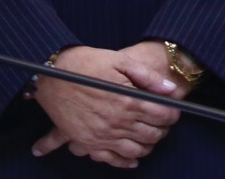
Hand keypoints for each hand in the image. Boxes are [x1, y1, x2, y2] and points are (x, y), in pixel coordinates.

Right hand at [31, 44, 183, 168]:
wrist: (51, 75)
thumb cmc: (86, 64)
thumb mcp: (121, 61)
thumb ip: (148, 77)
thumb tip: (170, 90)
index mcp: (128, 100)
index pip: (162, 115)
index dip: (172, 114)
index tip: (173, 112)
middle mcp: (116, 121)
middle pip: (151, 134)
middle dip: (163, 130)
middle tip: (164, 125)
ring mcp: (101, 134)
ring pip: (134, 150)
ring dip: (148, 146)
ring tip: (151, 138)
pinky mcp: (86, 141)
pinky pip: (109, 158)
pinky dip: (124, 162)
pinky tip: (133, 160)